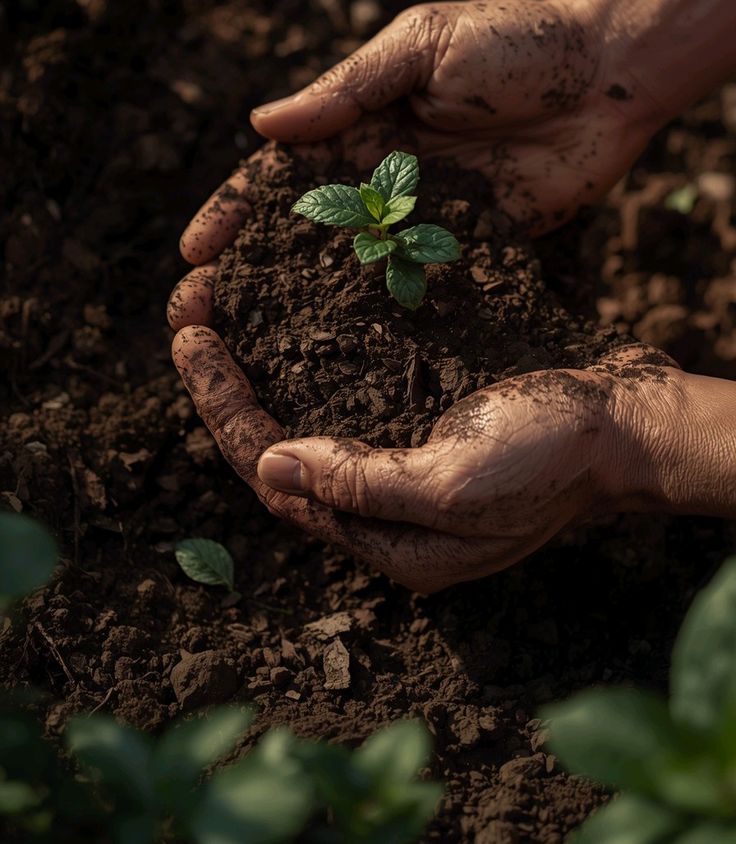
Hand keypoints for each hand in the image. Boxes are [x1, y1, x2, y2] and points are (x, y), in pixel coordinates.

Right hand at [168, 0, 659, 327]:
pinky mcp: (471, 249)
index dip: (234, 211)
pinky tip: (345, 357)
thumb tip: (262, 124)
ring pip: (350, 271)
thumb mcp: (421, 47)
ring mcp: (425, 219)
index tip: (194, 252)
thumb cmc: (514, 42)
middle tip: (199, 317)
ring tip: (252, 350)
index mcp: (360, 125)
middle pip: (301, 234)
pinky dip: (380, 319)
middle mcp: (383, 179)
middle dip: (249, 272)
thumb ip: (348, 88)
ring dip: (301, 308)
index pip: (280, 175)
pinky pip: (419, 287)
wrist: (608, 75)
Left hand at [171, 330, 685, 592]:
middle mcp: (387, 515)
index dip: (225, 409)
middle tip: (188, 313)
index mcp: (388, 540)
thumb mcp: (452, 481)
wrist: (627, 425)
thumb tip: (267, 463)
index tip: (191, 337)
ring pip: (308, 425)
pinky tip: (290, 327)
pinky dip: (309, 364)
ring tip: (220, 314)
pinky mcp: (427, 434)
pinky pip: (347, 402)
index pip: (276, 478)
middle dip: (227, 387)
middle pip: (280, 453)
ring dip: (260, 373)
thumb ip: (360, 482)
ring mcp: (407, 473)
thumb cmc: (551, 456)